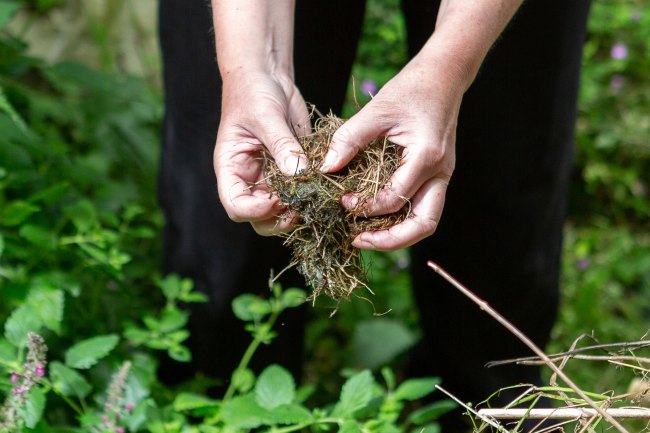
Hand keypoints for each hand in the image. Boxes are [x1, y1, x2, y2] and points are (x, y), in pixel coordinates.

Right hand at [213, 71, 309, 234]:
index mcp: (232, 169)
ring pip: (283, 211)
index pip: (236, 206)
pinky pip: (302, 192)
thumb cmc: (254, 91)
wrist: (268, 76)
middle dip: (280, 219)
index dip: (254, 211)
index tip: (276, 201)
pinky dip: (314, 195)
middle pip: (260, 219)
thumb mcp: (265, 116)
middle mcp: (250, 179)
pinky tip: (328, 187)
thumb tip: (299, 173)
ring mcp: (272, 177)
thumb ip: (282, 145)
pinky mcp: (293, 171)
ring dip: (300, 210)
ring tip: (317, 198)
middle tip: (302, 207)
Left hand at [320, 59, 462, 250]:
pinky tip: (375, 217)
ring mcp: (442, 177)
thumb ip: (349, 140)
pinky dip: (400, 218)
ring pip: (426, 222)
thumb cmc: (410, 89)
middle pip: (423, 225)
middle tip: (357, 240)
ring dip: (397, 234)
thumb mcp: (375, 111)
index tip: (341, 201)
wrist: (442, 78)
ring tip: (365, 236)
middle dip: (390, 240)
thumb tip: (325, 168)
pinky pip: (422, 208)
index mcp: (426, 157)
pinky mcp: (437, 176)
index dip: (365, 206)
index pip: (395, 199)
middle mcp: (440, 173)